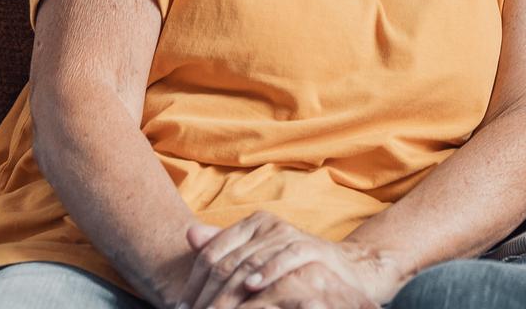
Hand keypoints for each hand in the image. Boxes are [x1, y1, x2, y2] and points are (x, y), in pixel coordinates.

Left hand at [179, 217, 397, 308]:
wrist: (343, 274)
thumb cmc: (293, 271)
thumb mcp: (257, 260)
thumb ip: (224, 246)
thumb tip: (188, 234)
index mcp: (251, 225)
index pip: (212, 253)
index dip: (194, 283)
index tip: (182, 308)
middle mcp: (268, 225)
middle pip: (227, 261)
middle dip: (207, 294)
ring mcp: (289, 235)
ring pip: (250, 263)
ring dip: (230, 292)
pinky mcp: (310, 248)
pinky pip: (285, 258)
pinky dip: (267, 273)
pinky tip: (252, 288)